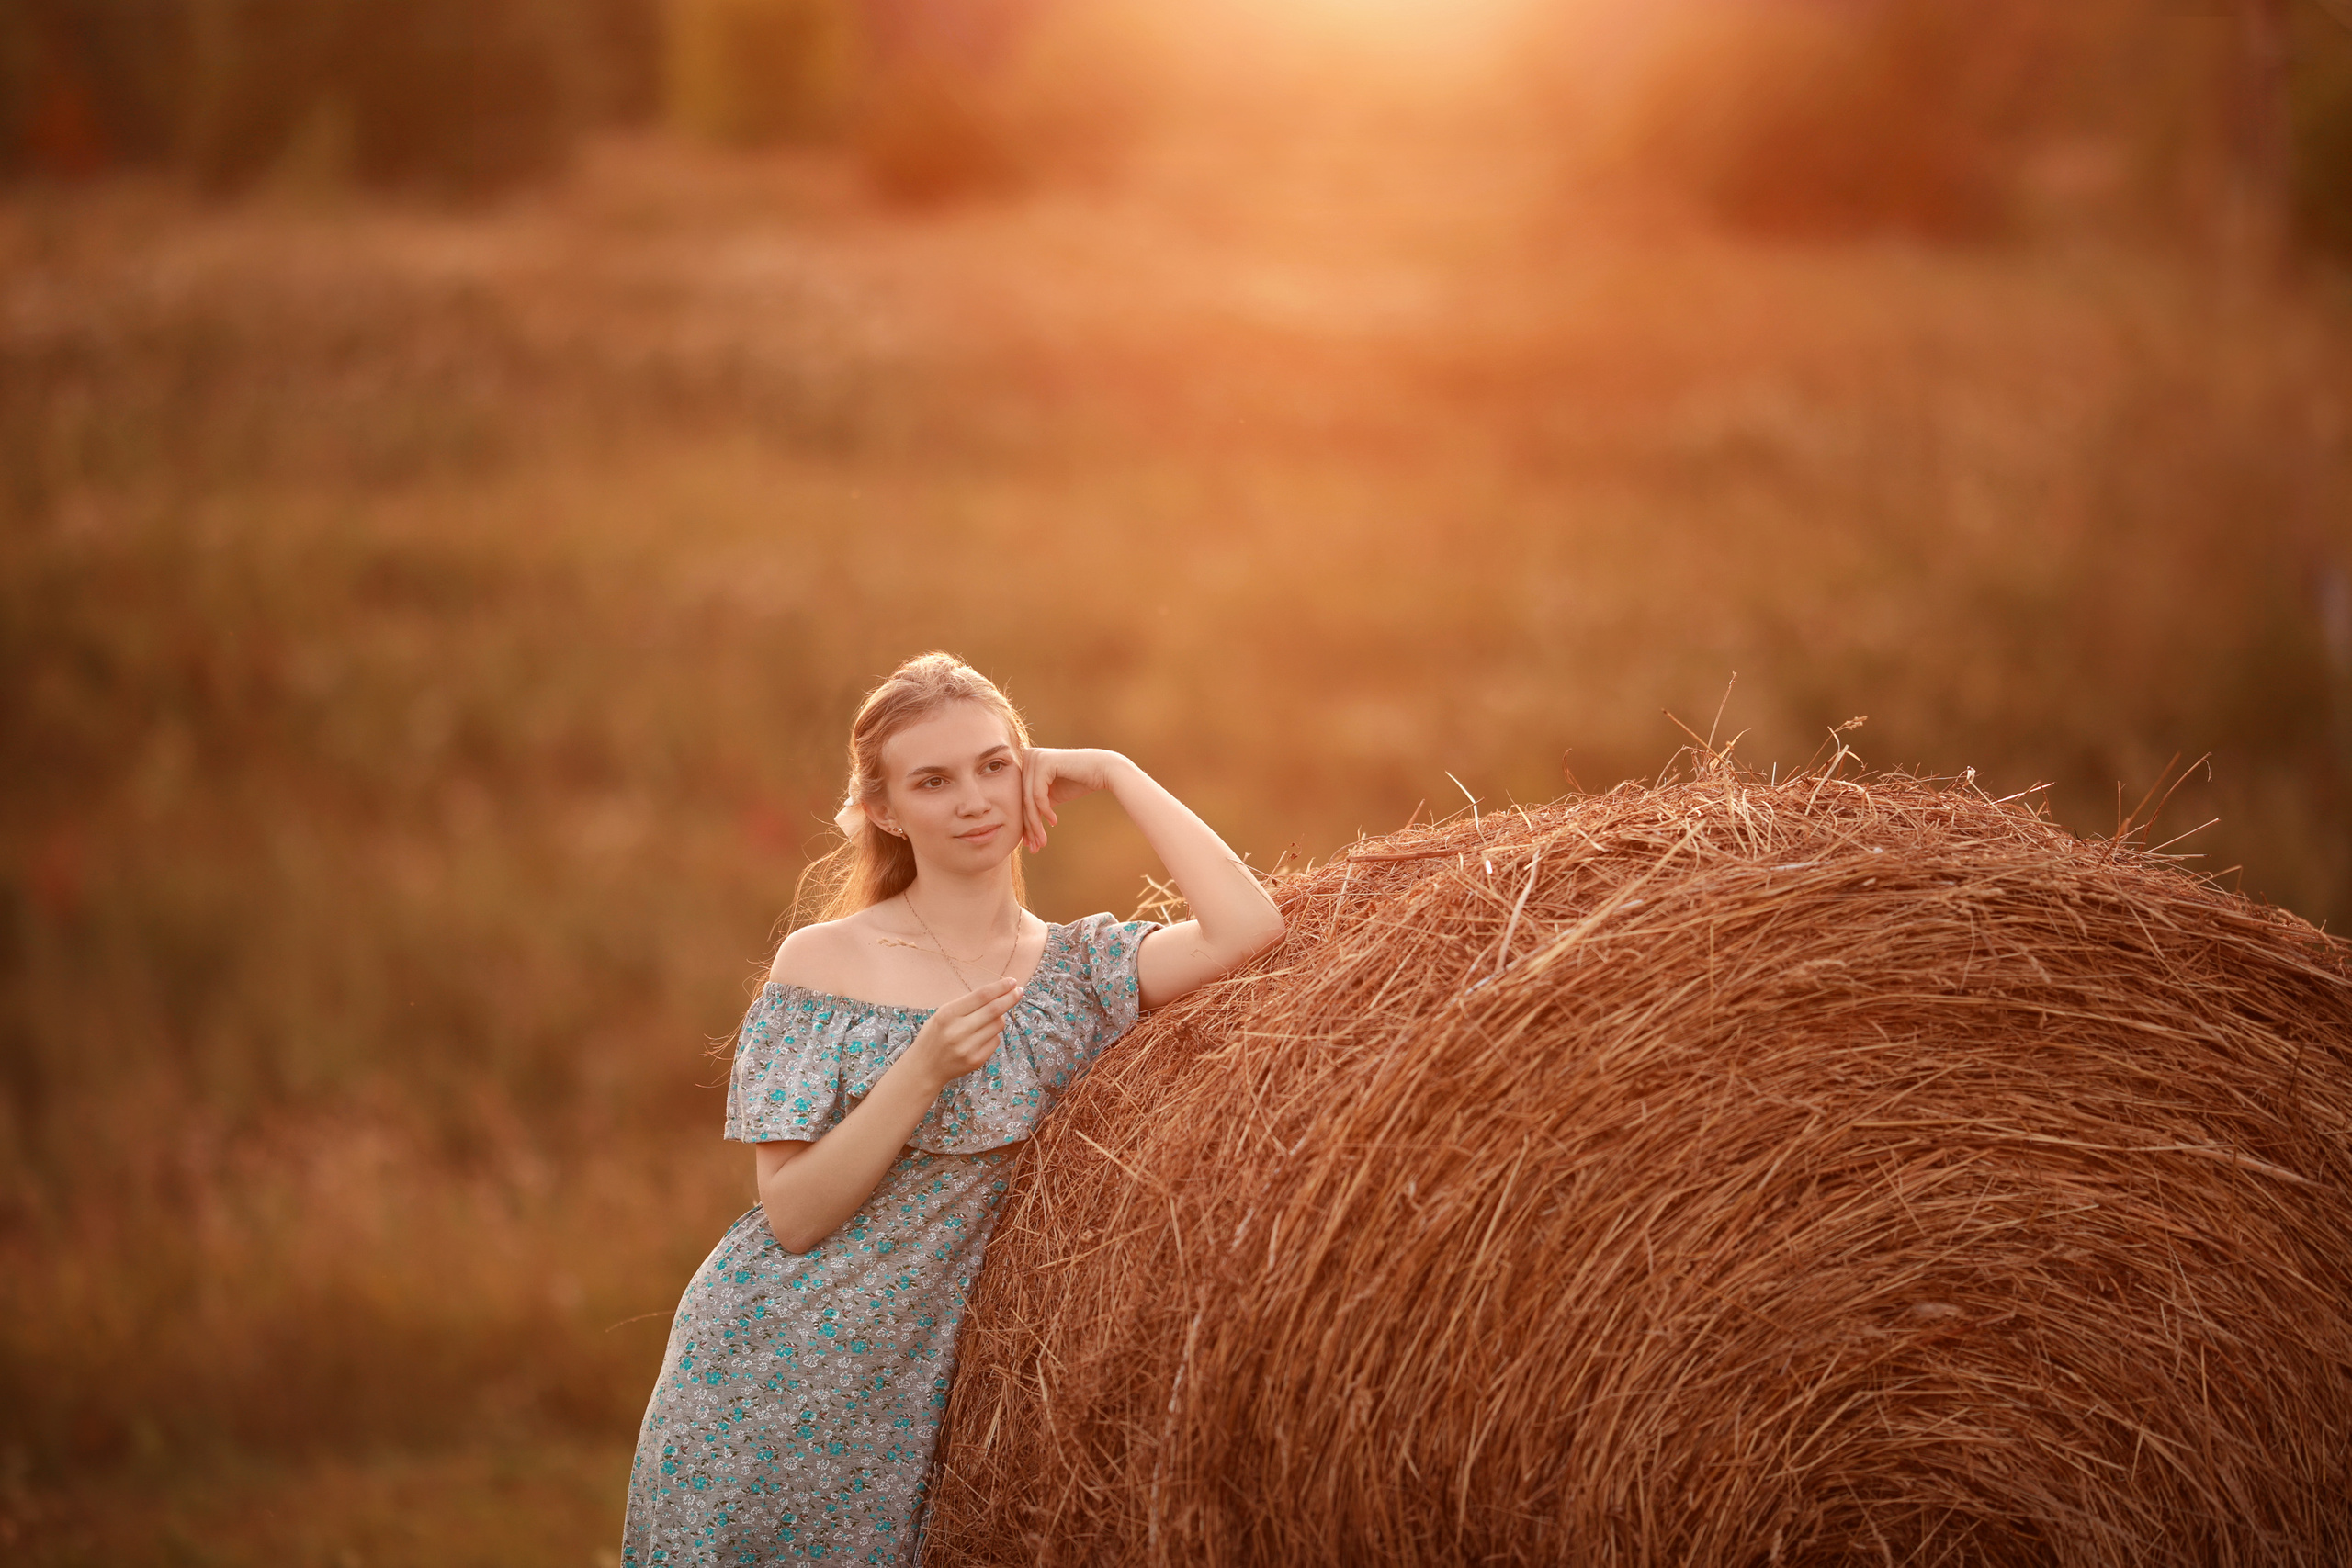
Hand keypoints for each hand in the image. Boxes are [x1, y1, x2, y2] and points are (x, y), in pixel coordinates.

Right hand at [904, 977, 1019, 1087]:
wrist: (925, 1068)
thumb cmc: (935, 1036)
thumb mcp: (943, 1014)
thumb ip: (967, 1005)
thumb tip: (998, 994)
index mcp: (948, 1014)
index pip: (981, 996)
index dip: (1000, 987)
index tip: (1012, 982)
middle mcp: (958, 1031)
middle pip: (994, 1010)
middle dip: (1010, 998)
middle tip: (1019, 991)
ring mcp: (968, 1047)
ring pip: (998, 1025)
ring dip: (1000, 1018)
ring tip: (990, 1018)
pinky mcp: (975, 1061)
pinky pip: (995, 1041)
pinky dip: (993, 1035)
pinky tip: (981, 1036)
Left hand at [1020, 747, 1123, 851]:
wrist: (1103, 770)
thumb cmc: (1078, 782)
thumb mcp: (1052, 795)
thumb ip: (1035, 805)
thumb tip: (1020, 829)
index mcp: (1027, 761)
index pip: (1021, 797)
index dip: (1025, 822)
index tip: (1030, 844)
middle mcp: (1028, 755)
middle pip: (1022, 799)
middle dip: (1029, 827)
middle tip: (1035, 847)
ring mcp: (1035, 757)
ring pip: (1029, 799)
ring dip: (1035, 824)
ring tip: (1042, 841)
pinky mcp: (1044, 762)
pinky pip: (1038, 794)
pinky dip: (1045, 811)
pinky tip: (1054, 822)